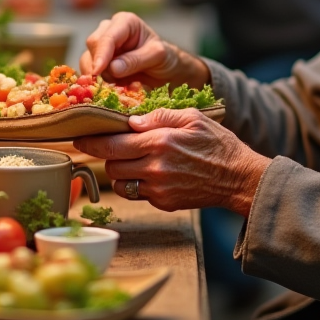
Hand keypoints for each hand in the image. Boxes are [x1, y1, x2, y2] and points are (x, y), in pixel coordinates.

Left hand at [74, 108, 268, 216]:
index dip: (91, 141)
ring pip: (120, 182)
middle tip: (110, 147)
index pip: (112, 143)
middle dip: (106, 155)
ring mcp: (159, 188)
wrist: (239, 178)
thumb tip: (131, 120)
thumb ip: (159, 116)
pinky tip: (150, 173)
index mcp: (160, 141)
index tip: (80, 138)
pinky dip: (136, 184)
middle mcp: (155, 167)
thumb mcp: (192, 118)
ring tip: (133, 160)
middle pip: (111, 164)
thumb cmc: (217, 145)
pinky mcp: (164, 203)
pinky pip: (137, 194)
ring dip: (119, 171)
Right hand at [80, 11, 209, 88]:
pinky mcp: (98, 62)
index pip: (107, 37)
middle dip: (99, 65)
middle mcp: (109, 30)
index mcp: (125, 22)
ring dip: (98, 76)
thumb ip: (136, 60)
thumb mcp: (157, 56)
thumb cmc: (164, 58)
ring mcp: (102, 47)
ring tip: (117, 87)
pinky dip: (98, 82)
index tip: (98, 71)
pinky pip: (89, 72)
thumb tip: (112, 68)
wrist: (165, 70)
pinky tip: (111, 89)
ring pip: (87, 59)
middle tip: (112, 83)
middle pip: (93, 45)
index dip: (101, 54)